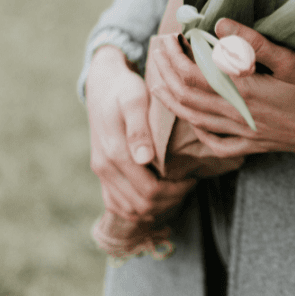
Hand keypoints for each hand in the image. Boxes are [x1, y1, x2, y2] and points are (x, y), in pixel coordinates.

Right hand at [86, 46, 196, 221]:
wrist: (103, 85)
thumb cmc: (125, 89)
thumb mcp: (135, 100)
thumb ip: (139, 129)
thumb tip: (143, 159)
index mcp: (114, 152)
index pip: (149, 191)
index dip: (175, 191)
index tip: (192, 177)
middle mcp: (104, 167)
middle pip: (141, 206)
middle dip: (170, 201)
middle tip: (189, 183)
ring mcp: (102, 172)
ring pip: (130, 210)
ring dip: (156, 207)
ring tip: (177, 188)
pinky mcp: (103, 173)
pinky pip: (118, 205)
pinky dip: (140, 207)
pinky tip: (160, 193)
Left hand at [149, 19, 294, 160]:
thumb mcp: (294, 62)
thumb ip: (256, 43)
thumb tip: (220, 24)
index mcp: (247, 93)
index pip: (194, 75)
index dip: (174, 57)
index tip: (168, 37)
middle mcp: (239, 117)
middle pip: (186, 97)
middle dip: (165, 73)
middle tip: (157, 51)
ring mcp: (244, 135)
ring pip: (194, 119)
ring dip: (171, 99)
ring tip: (159, 79)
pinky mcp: (253, 146)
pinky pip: (215, 143)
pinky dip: (197, 131)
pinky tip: (191, 118)